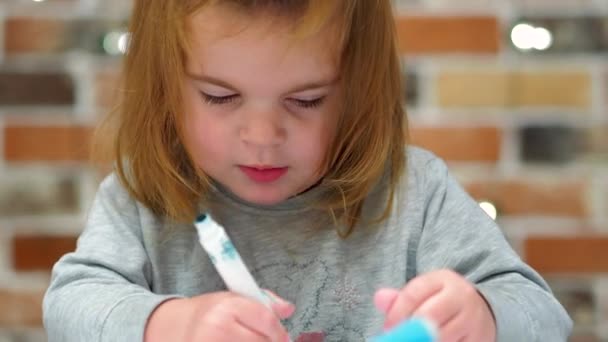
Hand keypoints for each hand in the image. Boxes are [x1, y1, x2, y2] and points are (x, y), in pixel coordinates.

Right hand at [145, 290, 293, 341]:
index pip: (266, 320)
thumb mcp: (234, 298)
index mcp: (227, 305)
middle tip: (264, 341)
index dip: (280, 332)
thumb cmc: (209, 313)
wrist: (172, 328)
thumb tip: (289, 309)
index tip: (283, 337)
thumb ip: (264, 302)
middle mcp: (217, 327)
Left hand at [374, 269, 495, 341]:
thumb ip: (399, 298)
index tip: (388, 328)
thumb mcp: (423, 293)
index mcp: (443, 279)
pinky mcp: (480, 340)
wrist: (482, 312)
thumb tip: (379, 299)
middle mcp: (462, 297)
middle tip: (400, 338)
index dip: (396, 314)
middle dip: (409, 332)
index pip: (413, 294)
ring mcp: (474, 320)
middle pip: (429, 317)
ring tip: (418, 340)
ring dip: (425, 341)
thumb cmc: (442, 303)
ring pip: (442, 337)